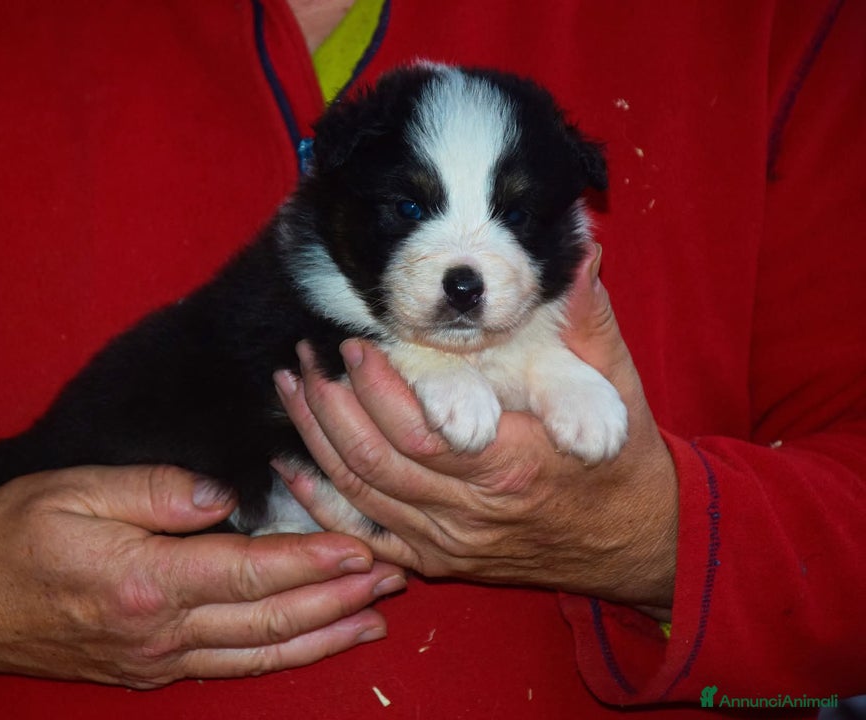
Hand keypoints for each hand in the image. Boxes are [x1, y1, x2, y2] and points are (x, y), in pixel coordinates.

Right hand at [0, 465, 404, 686]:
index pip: (251, 571)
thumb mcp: (74, 492)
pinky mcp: (152, 670)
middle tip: (395, 571)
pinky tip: (316, 642)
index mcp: (146, 580)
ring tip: (378, 612)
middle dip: (338, 595)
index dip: (312, 560)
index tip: (362, 544)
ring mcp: (159, 659)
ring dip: (325, 631)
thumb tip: (221, 494)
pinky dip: (284, 657)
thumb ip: (155, 492)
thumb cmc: (11, 537)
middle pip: (270, 618)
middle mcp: (161, 631)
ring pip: (261, 652)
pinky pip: (232, 666)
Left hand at [273, 244, 676, 617]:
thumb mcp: (618, 389)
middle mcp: (472, 513)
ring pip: (360, 494)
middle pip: (374, 462)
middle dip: (330, 404)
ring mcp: (448, 542)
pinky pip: (365, 534)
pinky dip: (322, 502)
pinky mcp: (435, 558)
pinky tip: (293, 463)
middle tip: (307, 355)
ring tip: (291, 386)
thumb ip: (590, 323)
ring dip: (315, 440)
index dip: (378, 389)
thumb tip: (583, 258)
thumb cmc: (620, 460)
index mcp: (513, 465)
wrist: (631, 541)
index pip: (422, 432)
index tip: (355, 343)